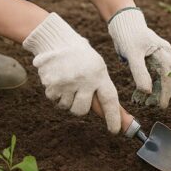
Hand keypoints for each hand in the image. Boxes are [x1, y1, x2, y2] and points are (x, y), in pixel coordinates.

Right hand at [22, 13, 120, 133]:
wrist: (57, 40)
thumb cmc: (81, 57)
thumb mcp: (97, 67)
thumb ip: (102, 88)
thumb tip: (119, 116)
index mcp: (99, 74)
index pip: (109, 100)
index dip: (114, 117)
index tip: (116, 131)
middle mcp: (84, 80)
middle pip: (82, 110)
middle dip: (79, 107)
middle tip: (77, 94)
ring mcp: (67, 83)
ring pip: (66, 106)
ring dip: (66, 98)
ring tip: (67, 80)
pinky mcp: (51, 85)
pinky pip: (54, 100)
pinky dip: (55, 93)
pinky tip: (58, 78)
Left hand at [107, 7, 170, 108]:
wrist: (123, 21)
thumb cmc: (128, 35)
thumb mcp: (132, 54)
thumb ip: (140, 72)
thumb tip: (147, 92)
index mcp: (164, 52)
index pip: (168, 76)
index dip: (166, 92)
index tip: (162, 106)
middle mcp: (165, 55)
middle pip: (167, 79)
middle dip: (160, 94)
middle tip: (150, 106)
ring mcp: (160, 57)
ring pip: (161, 78)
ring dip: (154, 91)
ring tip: (143, 102)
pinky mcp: (153, 59)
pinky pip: (154, 75)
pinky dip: (148, 85)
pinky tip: (140, 95)